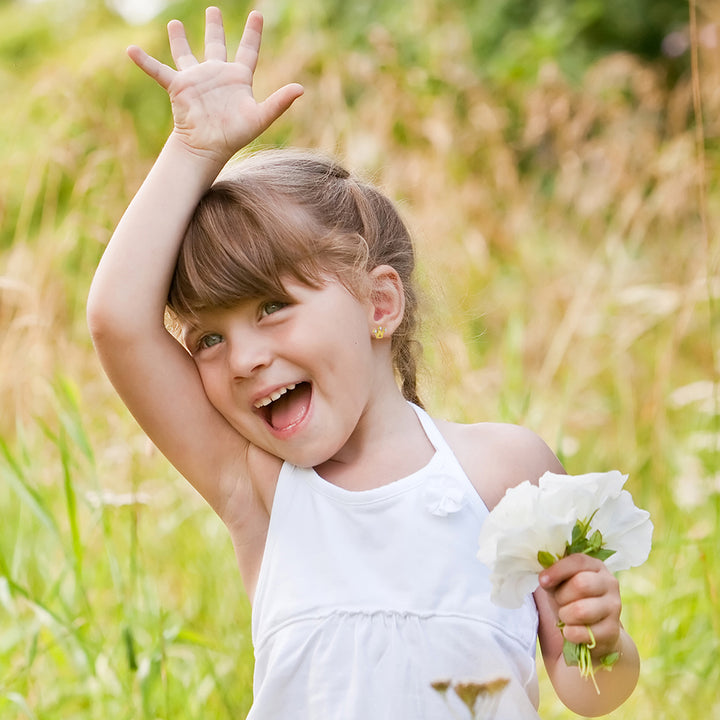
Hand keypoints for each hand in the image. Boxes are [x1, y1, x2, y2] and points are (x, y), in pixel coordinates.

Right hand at [127, 6, 302, 163]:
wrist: (207, 149)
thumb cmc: (234, 136)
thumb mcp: (260, 117)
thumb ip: (279, 102)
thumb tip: (300, 89)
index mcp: (238, 79)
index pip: (248, 50)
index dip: (253, 33)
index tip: (258, 14)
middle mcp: (216, 75)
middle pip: (216, 45)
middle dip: (215, 27)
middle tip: (214, 10)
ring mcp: (196, 79)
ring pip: (187, 53)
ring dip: (179, 39)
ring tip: (174, 23)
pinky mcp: (178, 87)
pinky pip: (158, 70)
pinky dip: (145, 61)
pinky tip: (131, 50)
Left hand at [539, 553, 621, 658]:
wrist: (595, 631)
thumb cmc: (573, 600)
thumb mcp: (562, 584)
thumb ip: (554, 576)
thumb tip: (543, 576)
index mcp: (595, 566)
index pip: (578, 561)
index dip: (558, 570)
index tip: (542, 580)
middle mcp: (610, 583)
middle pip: (581, 584)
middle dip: (562, 596)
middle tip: (559, 601)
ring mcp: (614, 607)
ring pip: (581, 610)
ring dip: (565, 615)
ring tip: (566, 616)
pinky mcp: (613, 630)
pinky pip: (584, 633)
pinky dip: (570, 633)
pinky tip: (571, 630)